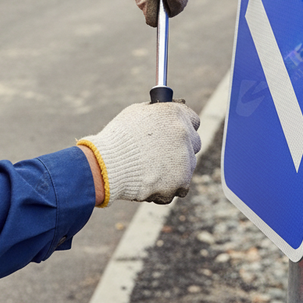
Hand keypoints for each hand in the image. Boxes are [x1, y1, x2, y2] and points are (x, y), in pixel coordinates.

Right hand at [77, 100, 200, 205]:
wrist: (108, 165)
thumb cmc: (117, 138)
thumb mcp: (136, 114)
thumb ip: (156, 114)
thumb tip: (164, 118)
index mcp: (175, 114)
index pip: (193, 119)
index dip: (184, 126)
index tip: (176, 133)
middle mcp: (184, 134)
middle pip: (194, 143)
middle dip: (181, 148)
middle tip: (163, 154)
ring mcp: (185, 159)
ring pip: (187, 166)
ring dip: (174, 169)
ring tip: (149, 171)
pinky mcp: (181, 182)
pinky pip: (180, 187)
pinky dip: (167, 188)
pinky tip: (150, 183)